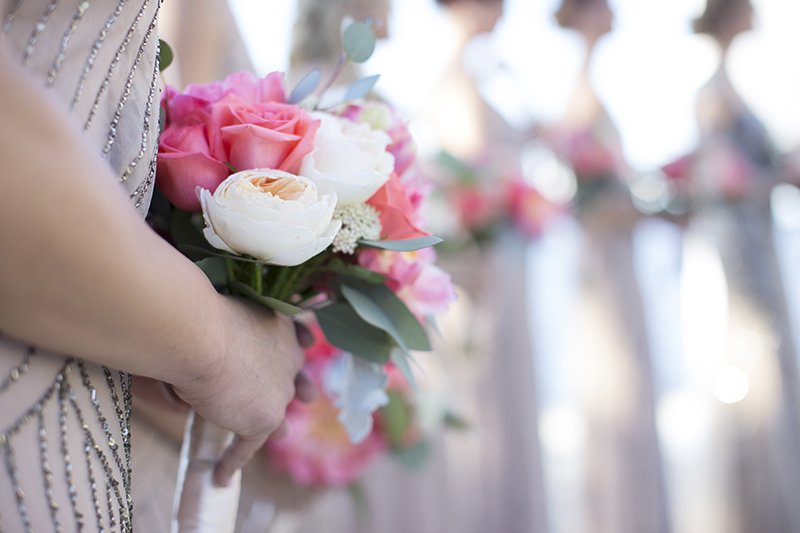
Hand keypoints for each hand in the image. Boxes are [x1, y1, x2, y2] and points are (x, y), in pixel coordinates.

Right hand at [170, 296, 307, 486]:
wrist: (201, 336)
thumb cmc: (204, 314)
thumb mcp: (228, 311)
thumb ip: (230, 329)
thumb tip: (214, 338)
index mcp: (282, 326)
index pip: (296, 340)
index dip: (298, 345)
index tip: (305, 345)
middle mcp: (289, 357)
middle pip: (293, 378)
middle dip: (297, 387)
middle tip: (306, 395)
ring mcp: (279, 391)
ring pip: (279, 413)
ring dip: (277, 424)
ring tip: (281, 433)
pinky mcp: (263, 419)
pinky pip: (249, 447)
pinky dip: (232, 462)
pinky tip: (221, 476)